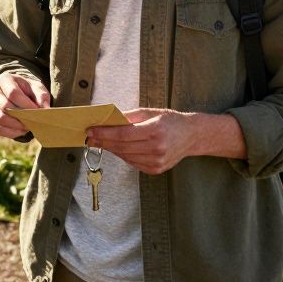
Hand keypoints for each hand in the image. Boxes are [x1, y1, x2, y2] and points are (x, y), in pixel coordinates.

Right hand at [0, 73, 50, 139]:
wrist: (17, 92)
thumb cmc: (28, 89)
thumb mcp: (37, 87)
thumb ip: (42, 96)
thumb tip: (45, 109)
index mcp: (5, 79)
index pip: (12, 93)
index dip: (25, 104)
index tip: (37, 111)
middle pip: (5, 106)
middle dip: (21, 116)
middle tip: (33, 121)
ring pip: (0, 119)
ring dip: (16, 125)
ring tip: (28, 126)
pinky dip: (12, 132)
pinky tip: (22, 131)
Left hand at [86, 108, 236, 174]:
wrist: (192, 136)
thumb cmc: (170, 120)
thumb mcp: (151, 112)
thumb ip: (129, 117)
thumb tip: (107, 120)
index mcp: (155, 131)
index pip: (123, 134)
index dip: (104, 134)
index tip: (90, 131)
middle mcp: (157, 148)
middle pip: (122, 147)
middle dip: (103, 142)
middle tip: (90, 137)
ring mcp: (157, 161)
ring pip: (125, 156)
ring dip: (112, 149)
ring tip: (102, 141)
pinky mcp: (156, 169)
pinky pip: (133, 163)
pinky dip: (123, 155)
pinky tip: (119, 148)